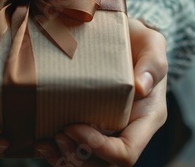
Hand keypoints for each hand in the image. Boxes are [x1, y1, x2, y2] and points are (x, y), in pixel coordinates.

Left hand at [36, 18, 167, 165]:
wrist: (126, 39)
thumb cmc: (139, 42)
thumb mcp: (152, 44)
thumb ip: (152, 64)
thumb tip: (141, 87)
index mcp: (146, 118)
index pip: (126, 152)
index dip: (99, 148)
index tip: (74, 126)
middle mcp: (128, 131)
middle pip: (105, 164)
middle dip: (78, 156)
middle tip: (58, 133)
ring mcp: (110, 131)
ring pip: (89, 163)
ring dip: (65, 158)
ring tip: (46, 140)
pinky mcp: (92, 126)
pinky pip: (76, 152)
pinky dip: (57, 154)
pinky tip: (41, 142)